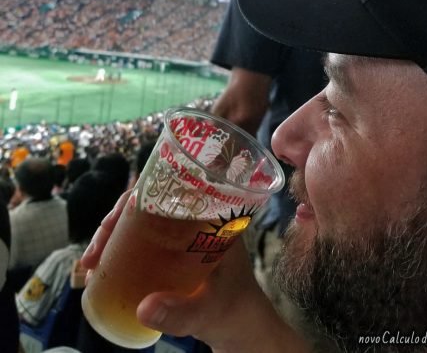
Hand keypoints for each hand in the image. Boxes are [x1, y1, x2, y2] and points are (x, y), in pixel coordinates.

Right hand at [80, 191, 306, 352]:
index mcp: (212, 219)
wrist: (241, 327)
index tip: (113, 222)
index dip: (137, 200)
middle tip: (94, 254)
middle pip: (148, 207)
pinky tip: (102, 269)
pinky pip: (142, 244)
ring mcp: (182, 238)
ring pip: (141, 225)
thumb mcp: (209, 311)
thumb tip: (142, 309)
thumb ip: (181, 313)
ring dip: (113, 238)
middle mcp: (194, 222)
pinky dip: (120, 252)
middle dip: (114, 224)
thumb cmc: (234, 311)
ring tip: (91, 263)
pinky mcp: (172, 255)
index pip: (171, 193)